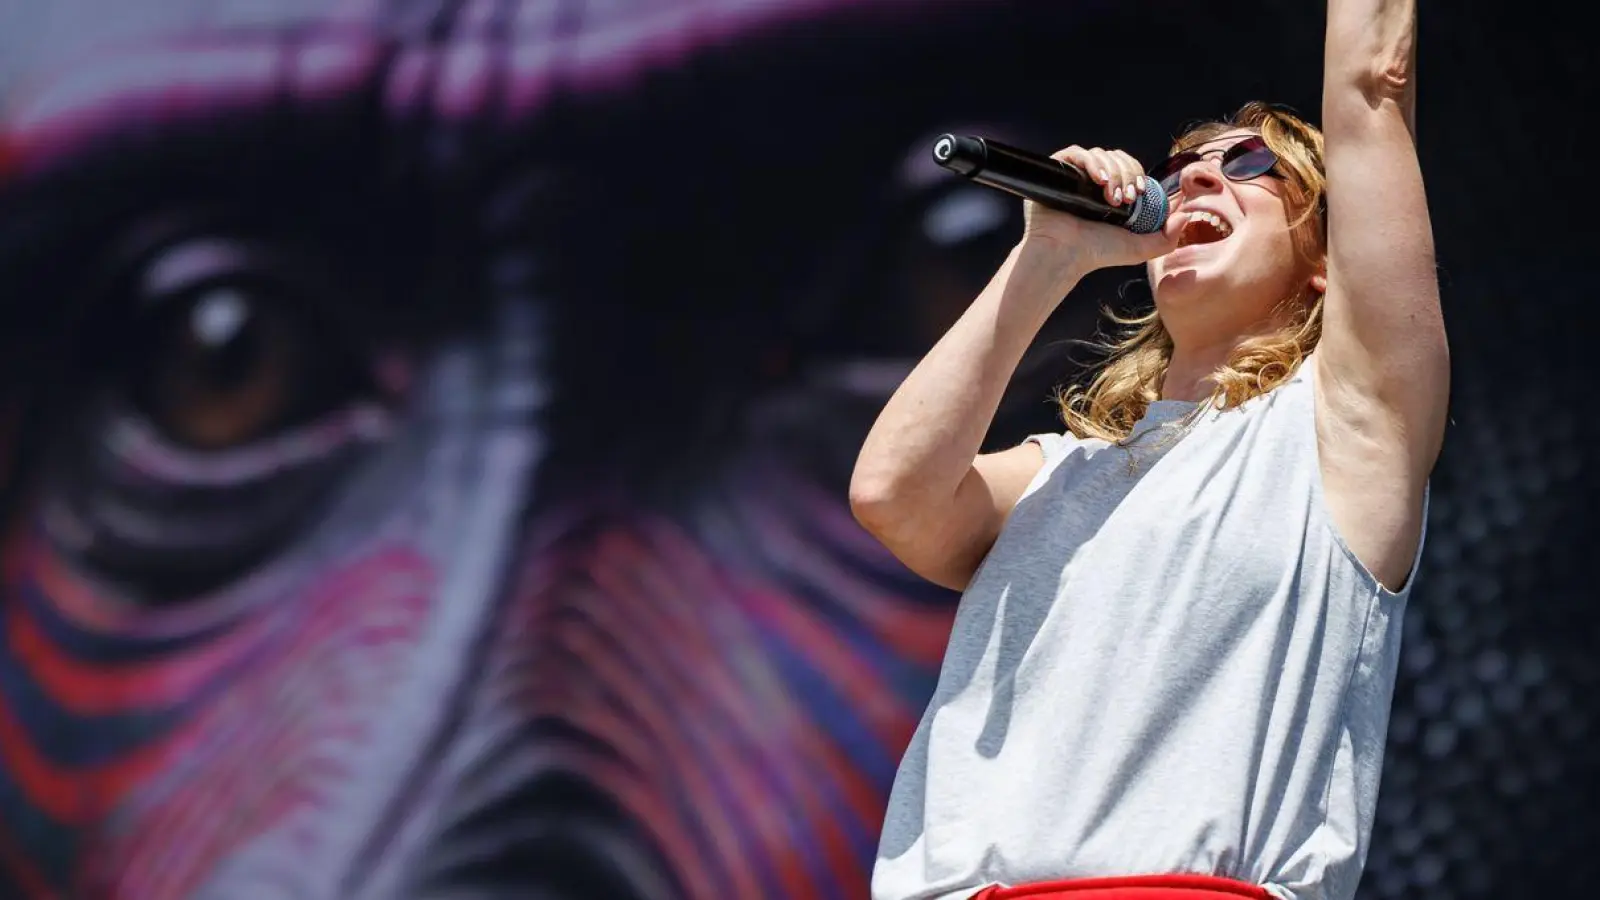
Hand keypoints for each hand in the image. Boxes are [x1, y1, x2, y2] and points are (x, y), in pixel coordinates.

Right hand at [1021, 145, 1175, 272]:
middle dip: (1127, 174)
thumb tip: (1186, 216)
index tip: (1138, 193)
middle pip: (1118, 159)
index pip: (1131, 169)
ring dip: (1112, 171)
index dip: (1138, 175)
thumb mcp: (1139, 249)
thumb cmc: (1096, 254)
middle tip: (1125, 198)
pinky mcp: (1058, 171)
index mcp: (1111, 194)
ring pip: (1102, 154)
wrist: (1064, 254)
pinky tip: (1098, 180)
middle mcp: (1093, 183)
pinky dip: (1092, 162)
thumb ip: (1166, 238)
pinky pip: (1078, 153)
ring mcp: (1075, 176)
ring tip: (1110, 196)